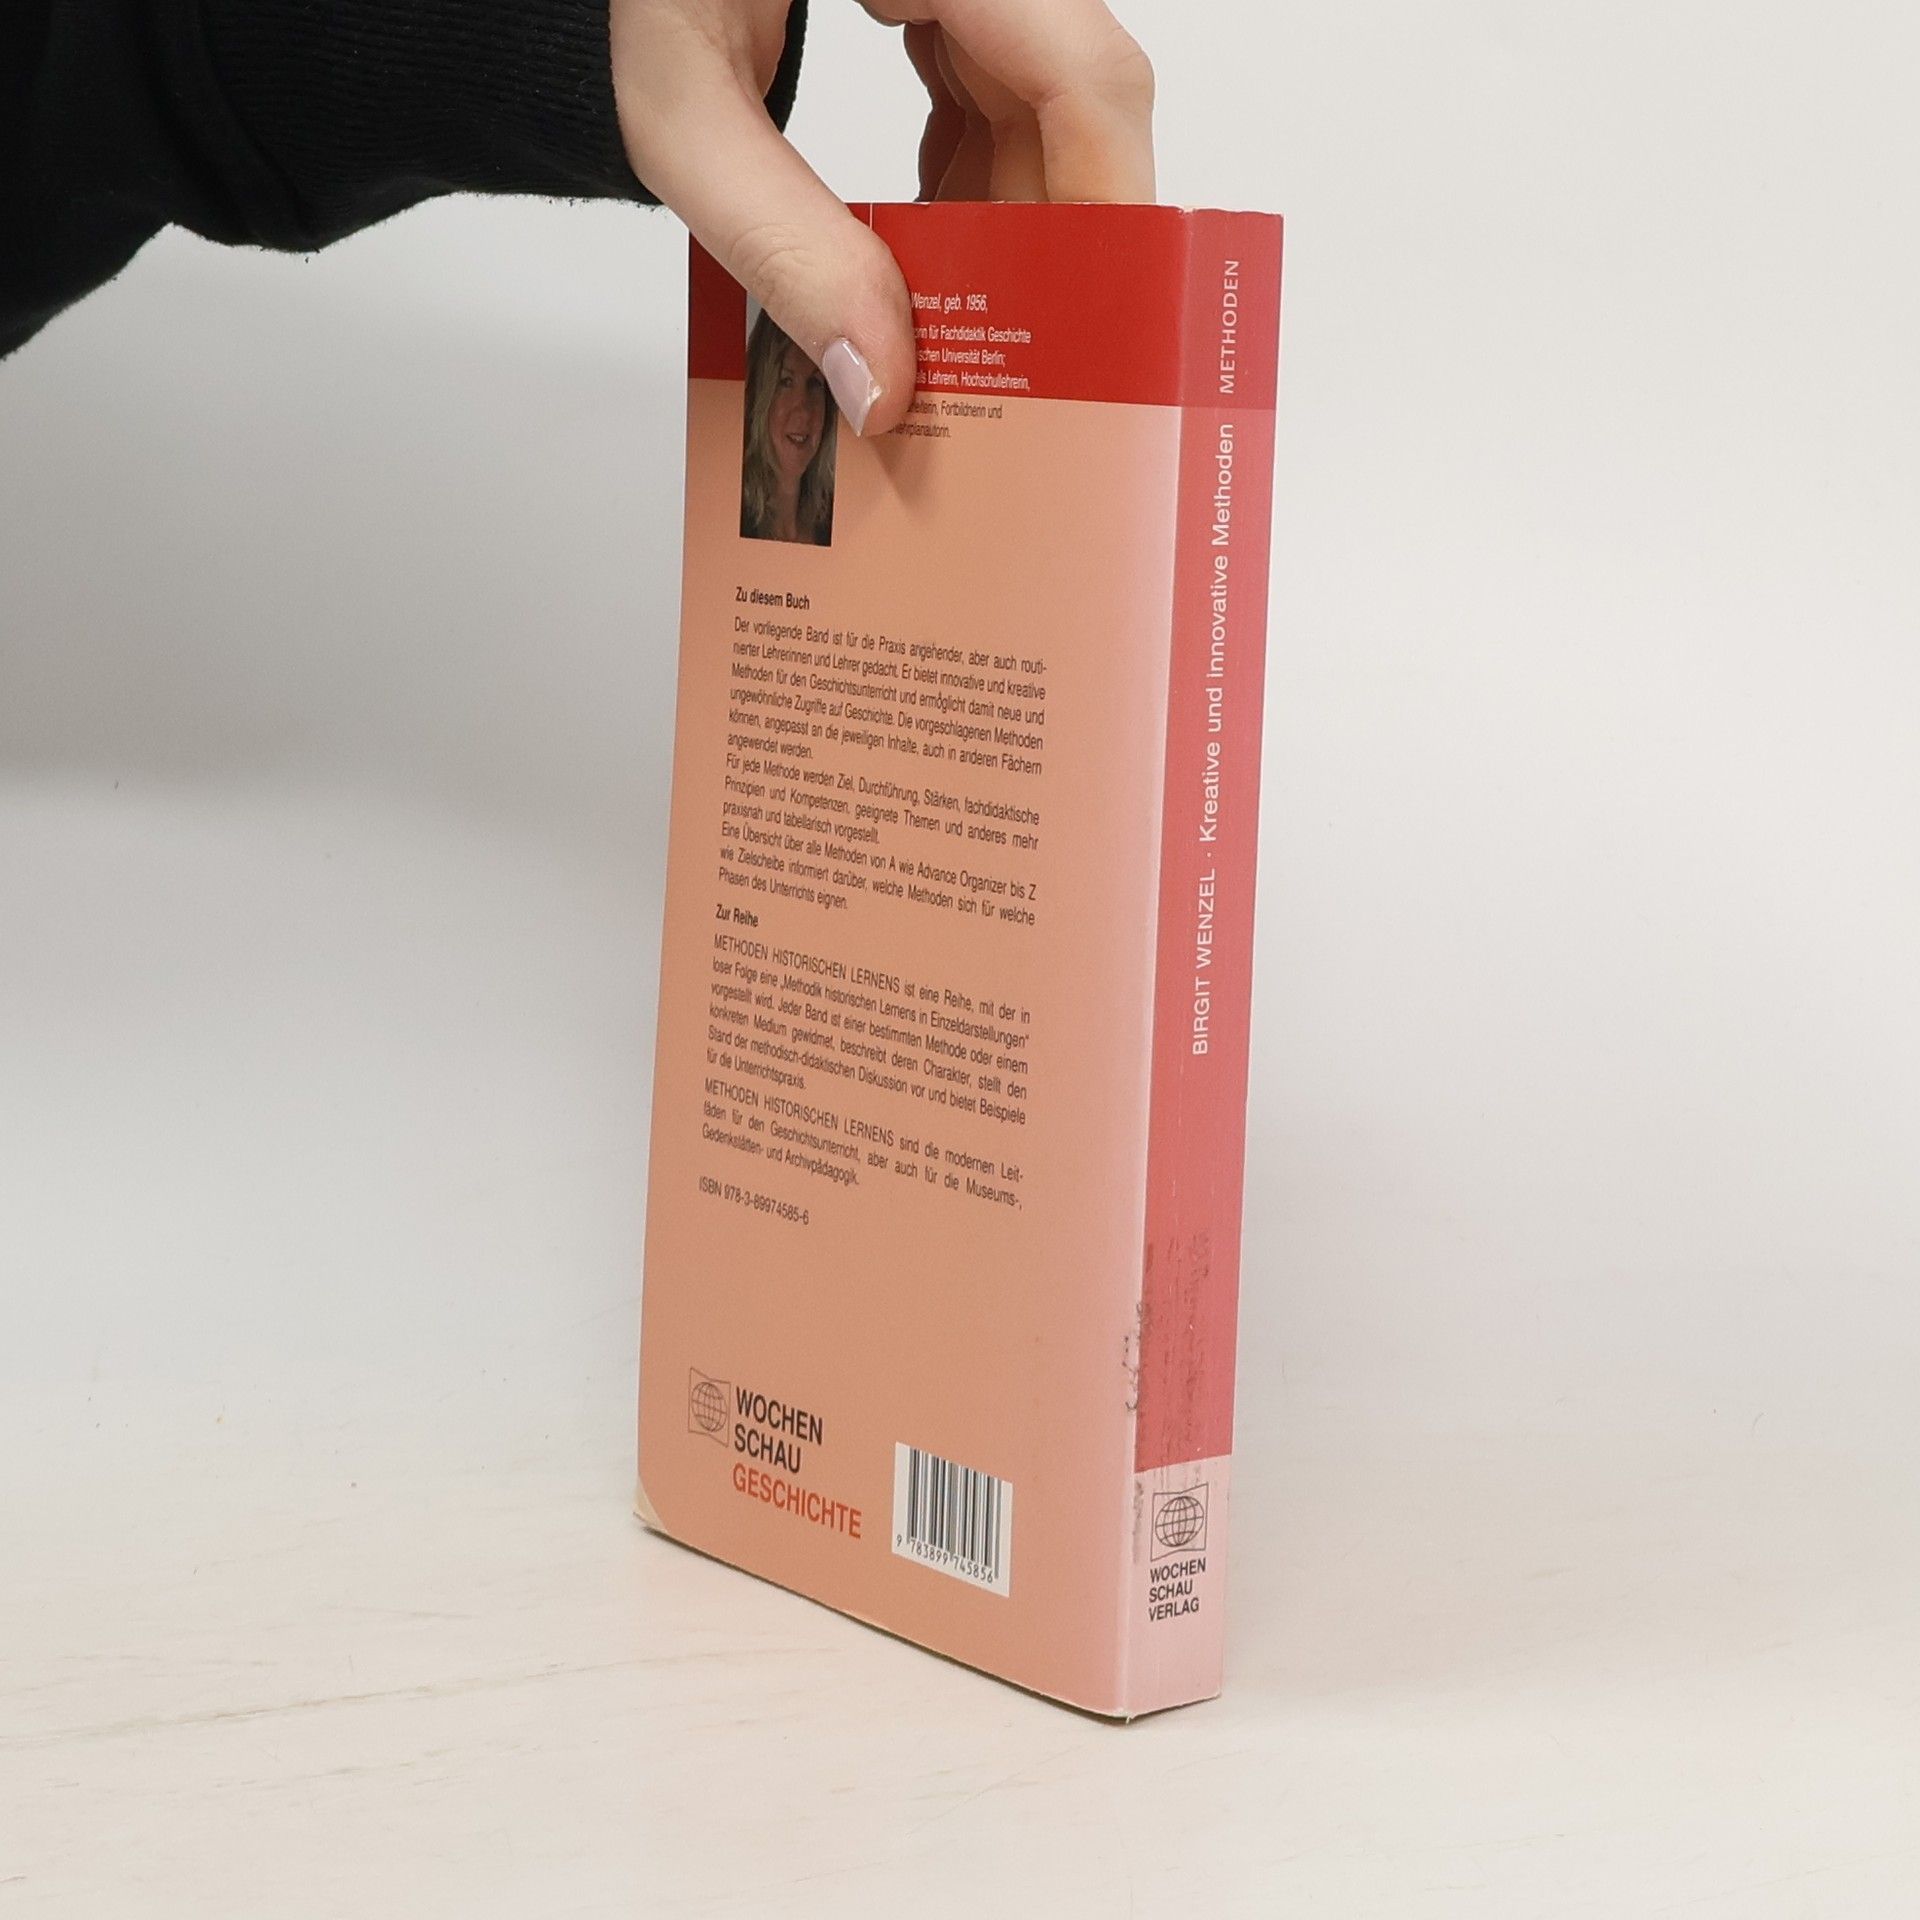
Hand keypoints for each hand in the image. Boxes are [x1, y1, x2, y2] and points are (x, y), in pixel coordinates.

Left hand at [610, 0, 1154, 434]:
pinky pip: (1001, 90)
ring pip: (1049, 104)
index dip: (1104, 209)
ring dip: (1009, 221)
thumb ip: (778, 243)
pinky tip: (923, 244)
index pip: (1083, 75)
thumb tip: (881, 386)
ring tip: (952, 317)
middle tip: (1010, 362)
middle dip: (1047, 242)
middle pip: (1078, 98)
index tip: (1087, 332)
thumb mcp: (683, 113)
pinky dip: (973, 177)